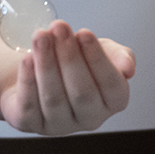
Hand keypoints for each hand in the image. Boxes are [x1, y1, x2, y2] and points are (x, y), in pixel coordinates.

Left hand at [0, 21, 135, 135]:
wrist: (43, 71)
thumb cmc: (78, 62)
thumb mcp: (103, 52)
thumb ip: (119, 56)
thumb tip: (127, 68)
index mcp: (113, 101)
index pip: (111, 84)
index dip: (97, 59)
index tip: (84, 33)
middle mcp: (90, 118)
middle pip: (82, 93)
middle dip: (69, 57)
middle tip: (59, 27)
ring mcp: (60, 125)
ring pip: (54, 98)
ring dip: (46, 64)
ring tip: (40, 36)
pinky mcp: (32, 125)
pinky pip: (30, 106)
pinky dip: (28, 80)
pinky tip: (27, 59)